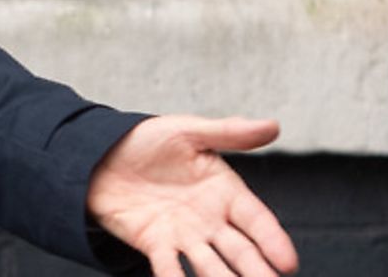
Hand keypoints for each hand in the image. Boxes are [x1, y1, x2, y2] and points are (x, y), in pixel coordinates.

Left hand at [88, 115, 298, 276]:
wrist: (99, 153)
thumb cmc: (148, 140)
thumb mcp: (187, 131)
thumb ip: (228, 133)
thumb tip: (273, 125)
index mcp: (225, 192)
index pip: (256, 220)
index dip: (273, 240)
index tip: (287, 263)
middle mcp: (210, 220)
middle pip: (240, 251)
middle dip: (256, 271)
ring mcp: (184, 235)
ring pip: (210, 266)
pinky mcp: (154, 244)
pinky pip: (168, 268)